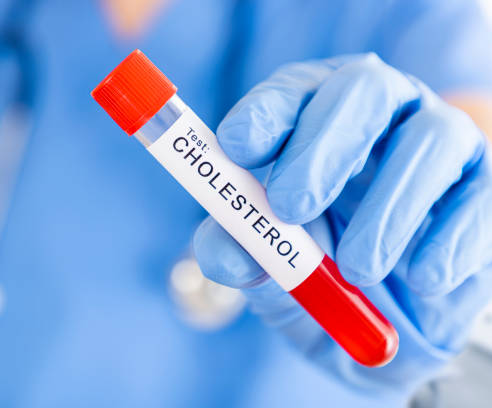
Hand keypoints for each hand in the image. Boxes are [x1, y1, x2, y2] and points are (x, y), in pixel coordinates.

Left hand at [193, 54, 491, 396]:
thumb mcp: (267, 272)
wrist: (386, 318)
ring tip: (360, 269)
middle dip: (322, 147)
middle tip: (291, 207)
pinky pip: (480, 195)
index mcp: (312, 120)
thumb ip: (239, 256)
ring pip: (429, 137)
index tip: (237, 149)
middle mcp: (377, 115)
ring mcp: (435, 141)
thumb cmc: (315, 274)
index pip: (289, 92)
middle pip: (361, 89)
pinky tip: (423, 278)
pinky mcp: (481, 186)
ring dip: (388, 205)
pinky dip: (450, 237)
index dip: (264, 113)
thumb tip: (229, 253)